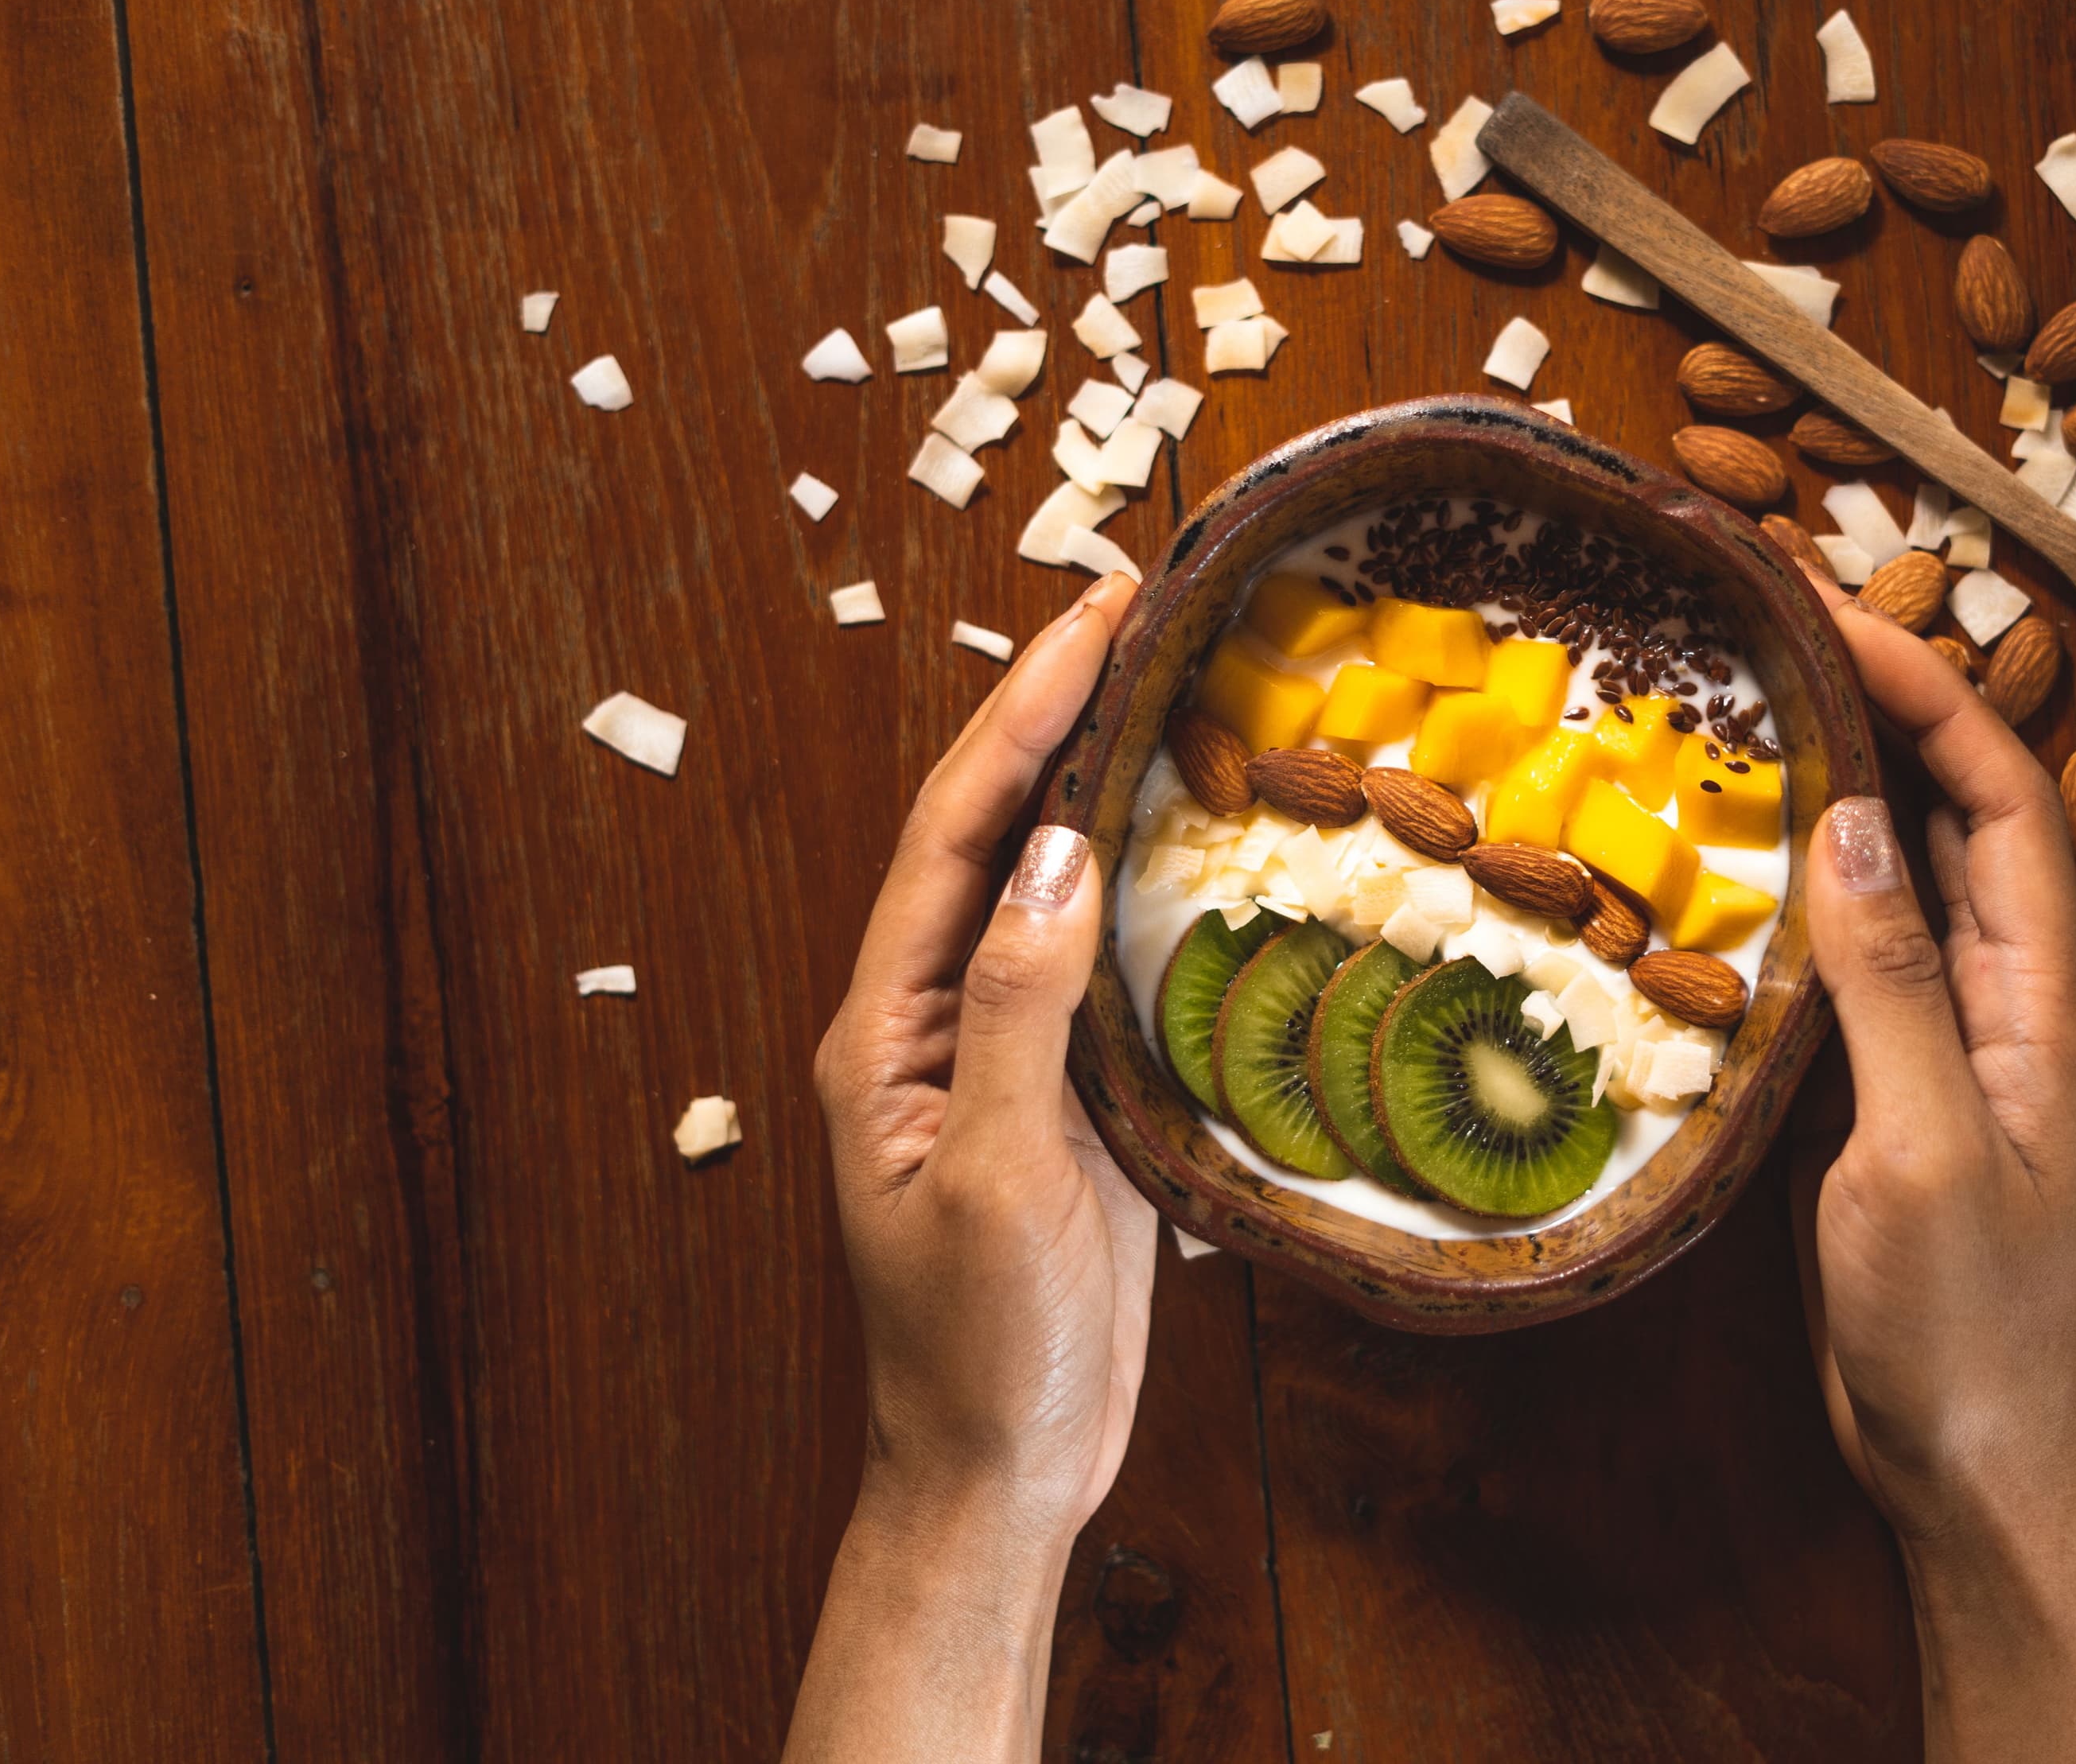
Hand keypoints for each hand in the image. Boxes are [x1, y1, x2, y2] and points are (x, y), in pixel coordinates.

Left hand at [786, 572, 1151, 1763]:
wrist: (999, 1477)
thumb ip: (1023, 1011)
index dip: (1021, 713)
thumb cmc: (982, 1351)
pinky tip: (1188, 828)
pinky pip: (1094, 954)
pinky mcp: (1058, 1093)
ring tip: (1163, 673)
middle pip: (990, 830)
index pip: (954, 832)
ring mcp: (995, 1053)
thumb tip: (1063, 851)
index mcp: (887, 1030)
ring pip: (1042, 880)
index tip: (1094, 613)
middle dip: (1053, 708)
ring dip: (1095, 773)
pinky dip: (1139, 872)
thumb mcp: (1003, 1180)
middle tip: (1132, 599)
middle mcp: (930, 1020)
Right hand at [1785, 569, 2075, 1761]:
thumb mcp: (1924, 1145)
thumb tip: (1855, 814)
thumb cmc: (1965, 1319)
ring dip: (1848, 780)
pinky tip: (1742, 861)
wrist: (1967, 1455)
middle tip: (1779, 625)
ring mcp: (1953, 1039)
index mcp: (2046, 996)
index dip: (1928, 687)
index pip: (1999, 793)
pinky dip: (1810, 881)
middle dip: (1887, 703)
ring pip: (1907, 869)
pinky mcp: (1895, 1085)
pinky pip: (1861, 948)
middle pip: (1959, 808)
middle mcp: (2010, 996)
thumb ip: (1896, 983)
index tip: (1832, 610)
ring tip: (1755, 702)